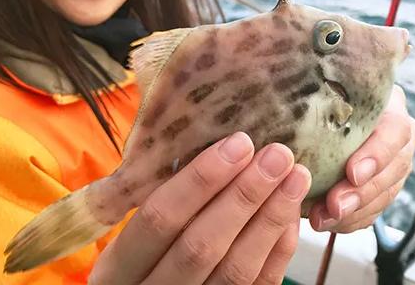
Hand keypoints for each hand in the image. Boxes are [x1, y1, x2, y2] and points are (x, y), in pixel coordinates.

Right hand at [89, 132, 311, 283]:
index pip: (159, 218)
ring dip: (270, 219)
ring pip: (236, 270)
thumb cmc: (142, 262)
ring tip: (296, 177)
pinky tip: (290, 216)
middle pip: (201, 246)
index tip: (238, 143)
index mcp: (118, 269)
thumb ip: (162, 204)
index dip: (200, 180)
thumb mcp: (131, 240)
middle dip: (244, 196)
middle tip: (277, 154)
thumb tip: (218, 147)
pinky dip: (278, 250)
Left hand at [308, 84, 414, 232]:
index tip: (351, 173)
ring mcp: (394, 161)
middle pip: (396, 166)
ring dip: (355, 210)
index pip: (395, 129)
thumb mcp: (309, 87)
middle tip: (333, 206)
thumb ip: (304, 92)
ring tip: (322, 219)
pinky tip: (328, 222)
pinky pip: (375, 210)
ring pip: (387, 192)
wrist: (306, 117)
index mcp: (385, 101)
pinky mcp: (382, 187)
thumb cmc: (305, 96)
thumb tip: (277, 95)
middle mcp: (396, 131)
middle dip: (363, 192)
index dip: (377, 154)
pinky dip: (351, 220)